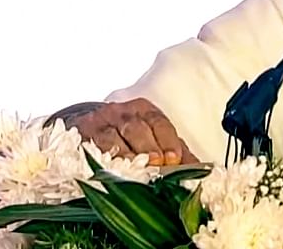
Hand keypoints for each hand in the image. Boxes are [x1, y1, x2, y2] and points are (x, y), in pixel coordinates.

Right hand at [53, 98, 197, 166]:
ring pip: (114, 137)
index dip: (168, 141)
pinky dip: (102, 158)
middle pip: (137, 128)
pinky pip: (92, 145)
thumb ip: (177, 151)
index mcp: (144, 110)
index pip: (159, 122)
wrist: (88, 129)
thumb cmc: (128, 137)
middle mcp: (122, 112)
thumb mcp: (154, 138)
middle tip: (157, 165)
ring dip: (126, 155)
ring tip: (136, 171)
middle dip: (148, 147)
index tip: (174, 158)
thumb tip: (200, 169)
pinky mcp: (82, 134)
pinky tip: (110, 170)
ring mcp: (100, 122)